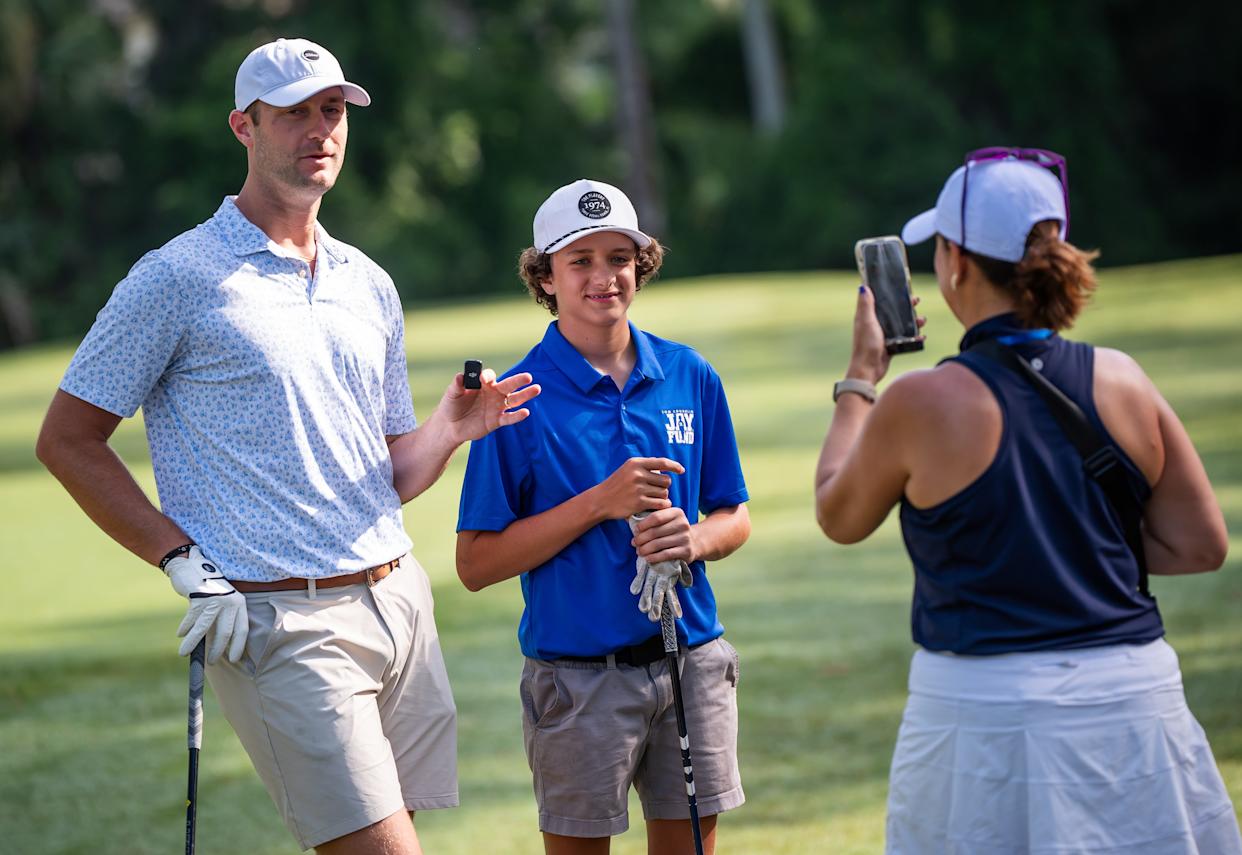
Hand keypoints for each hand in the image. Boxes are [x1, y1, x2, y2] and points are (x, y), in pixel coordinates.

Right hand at [164, 546, 247, 663]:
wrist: (192, 565)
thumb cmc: (207, 588)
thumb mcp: (221, 602)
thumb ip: (221, 619)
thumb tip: (216, 646)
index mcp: (239, 604)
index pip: (242, 629)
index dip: (238, 646)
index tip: (234, 659)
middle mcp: (231, 602)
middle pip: (225, 632)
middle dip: (217, 650)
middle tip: (211, 662)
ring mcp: (216, 599)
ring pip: (204, 628)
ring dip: (193, 643)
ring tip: (184, 653)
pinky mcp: (200, 597)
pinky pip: (192, 619)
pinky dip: (185, 628)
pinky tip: (181, 634)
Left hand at [441, 368, 540, 443]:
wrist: (450, 427)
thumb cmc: (451, 406)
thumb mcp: (451, 395)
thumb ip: (457, 385)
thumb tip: (460, 376)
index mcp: (483, 384)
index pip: (490, 376)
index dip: (487, 377)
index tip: (483, 380)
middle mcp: (493, 394)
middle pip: (509, 385)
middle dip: (518, 381)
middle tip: (528, 377)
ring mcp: (496, 407)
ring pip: (514, 400)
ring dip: (525, 395)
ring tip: (536, 389)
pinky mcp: (496, 421)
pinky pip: (509, 418)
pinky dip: (517, 416)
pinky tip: (525, 412)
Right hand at [592, 457, 684, 519]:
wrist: (601, 500)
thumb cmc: (617, 485)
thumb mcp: (627, 469)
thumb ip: (645, 467)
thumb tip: (667, 468)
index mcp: (636, 463)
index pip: (662, 462)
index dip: (675, 466)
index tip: (681, 471)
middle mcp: (638, 474)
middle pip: (666, 480)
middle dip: (664, 486)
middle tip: (657, 490)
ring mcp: (638, 489)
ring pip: (664, 493)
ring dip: (663, 497)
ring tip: (655, 498)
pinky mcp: (639, 502)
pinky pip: (660, 503)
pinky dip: (663, 505)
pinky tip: (660, 505)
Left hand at [628, 512, 692, 621]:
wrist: (695, 542)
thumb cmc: (674, 530)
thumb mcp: (668, 520)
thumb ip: (653, 518)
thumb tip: (628, 519)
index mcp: (677, 512)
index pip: (656, 517)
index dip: (643, 524)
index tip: (635, 530)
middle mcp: (683, 524)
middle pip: (656, 532)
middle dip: (641, 538)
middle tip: (634, 543)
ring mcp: (685, 538)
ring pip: (659, 544)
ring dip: (645, 549)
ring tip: (639, 551)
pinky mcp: (686, 551)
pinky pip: (665, 554)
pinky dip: (654, 557)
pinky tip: (647, 558)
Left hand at [847, 287, 925, 384]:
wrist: (869, 369)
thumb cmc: (865, 345)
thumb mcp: (866, 321)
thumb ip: (866, 305)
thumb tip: (863, 287)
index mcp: (867, 316)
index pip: (877, 300)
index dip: (887, 292)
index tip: (899, 285)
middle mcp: (875, 324)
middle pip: (893, 311)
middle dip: (905, 305)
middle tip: (916, 300)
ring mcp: (884, 335)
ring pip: (901, 324)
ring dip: (913, 321)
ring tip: (922, 320)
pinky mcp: (891, 346)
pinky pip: (905, 338)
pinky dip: (914, 337)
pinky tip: (922, 336)